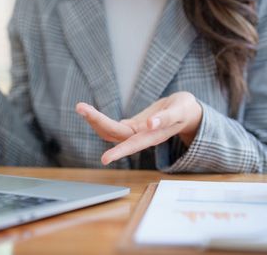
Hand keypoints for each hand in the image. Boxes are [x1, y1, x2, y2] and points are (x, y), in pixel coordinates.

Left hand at [75, 92, 202, 164]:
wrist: (186, 111)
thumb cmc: (185, 110)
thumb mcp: (180, 110)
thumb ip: (166, 118)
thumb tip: (150, 124)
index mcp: (152, 136)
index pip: (132, 143)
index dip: (119, 151)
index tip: (105, 159)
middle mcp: (140, 137)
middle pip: (114, 133)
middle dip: (97, 120)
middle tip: (80, 107)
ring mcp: (134, 132)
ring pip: (110, 131)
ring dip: (95, 120)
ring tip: (81, 107)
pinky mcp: (131, 126)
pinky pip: (111, 126)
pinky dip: (99, 120)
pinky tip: (88, 112)